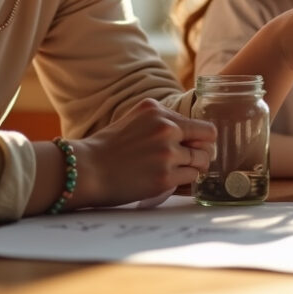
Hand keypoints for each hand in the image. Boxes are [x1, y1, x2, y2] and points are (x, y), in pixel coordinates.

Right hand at [73, 99, 216, 207]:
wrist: (85, 170)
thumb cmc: (107, 149)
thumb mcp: (135, 120)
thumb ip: (162, 122)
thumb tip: (194, 135)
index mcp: (158, 111)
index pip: (202, 125)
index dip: (202, 139)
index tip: (196, 147)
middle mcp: (166, 128)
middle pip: (207, 143)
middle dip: (201, 153)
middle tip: (192, 162)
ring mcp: (167, 153)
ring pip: (201, 162)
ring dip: (193, 169)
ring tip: (176, 172)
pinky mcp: (165, 176)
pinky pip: (191, 179)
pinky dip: (185, 182)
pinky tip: (171, 181)